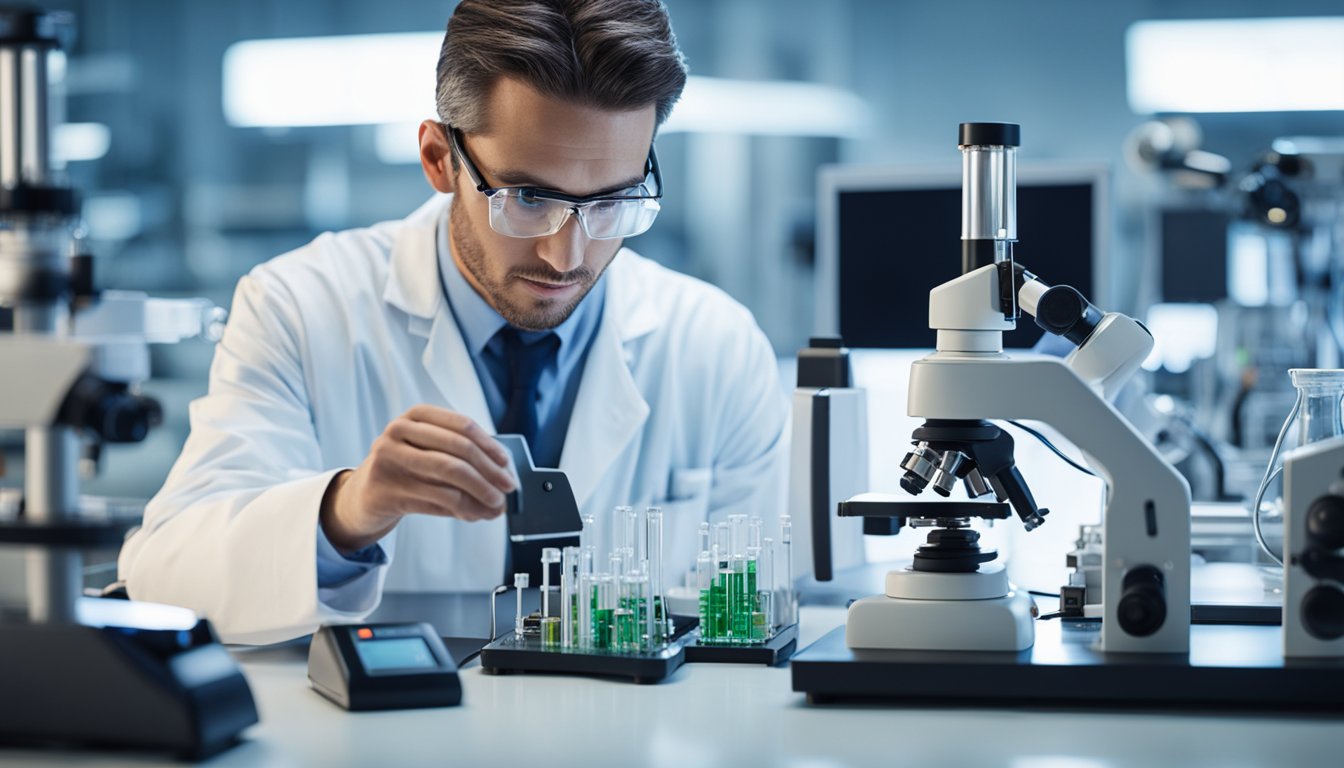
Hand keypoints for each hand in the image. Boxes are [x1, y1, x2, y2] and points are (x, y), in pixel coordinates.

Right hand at [320, 405, 516, 551]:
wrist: (365, 494)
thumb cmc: (407, 468)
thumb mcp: (430, 451)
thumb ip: (462, 457)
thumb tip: (503, 476)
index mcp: (416, 415)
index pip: (462, 426)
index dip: (490, 446)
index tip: (507, 465)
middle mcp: (399, 432)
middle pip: (459, 451)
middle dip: (490, 472)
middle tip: (508, 488)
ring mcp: (389, 460)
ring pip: (451, 477)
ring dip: (481, 494)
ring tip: (496, 506)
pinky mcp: (387, 491)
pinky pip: (438, 501)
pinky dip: (464, 509)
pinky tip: (475, 514)